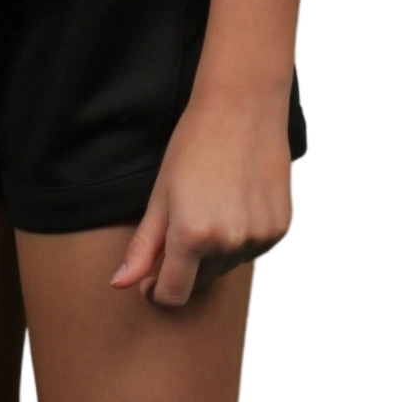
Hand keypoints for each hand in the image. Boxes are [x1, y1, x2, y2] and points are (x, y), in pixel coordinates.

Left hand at [111, 82, 296, 311]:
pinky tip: (237, 203)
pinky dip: (241, 238)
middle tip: (182, 223)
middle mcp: (228, 243)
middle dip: (185, 266)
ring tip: (213, 204)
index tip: (152, 281)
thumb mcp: (160, 194)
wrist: (243, 107)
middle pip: (200, 282)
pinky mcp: (280, 228)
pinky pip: (253, 250)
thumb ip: (142, 247)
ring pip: (227, 265)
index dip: (158, 293)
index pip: (173, 294)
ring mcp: (258, 237)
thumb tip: (120, 284)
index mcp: (191, 236)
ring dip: (215, 251)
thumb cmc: (194, 146)